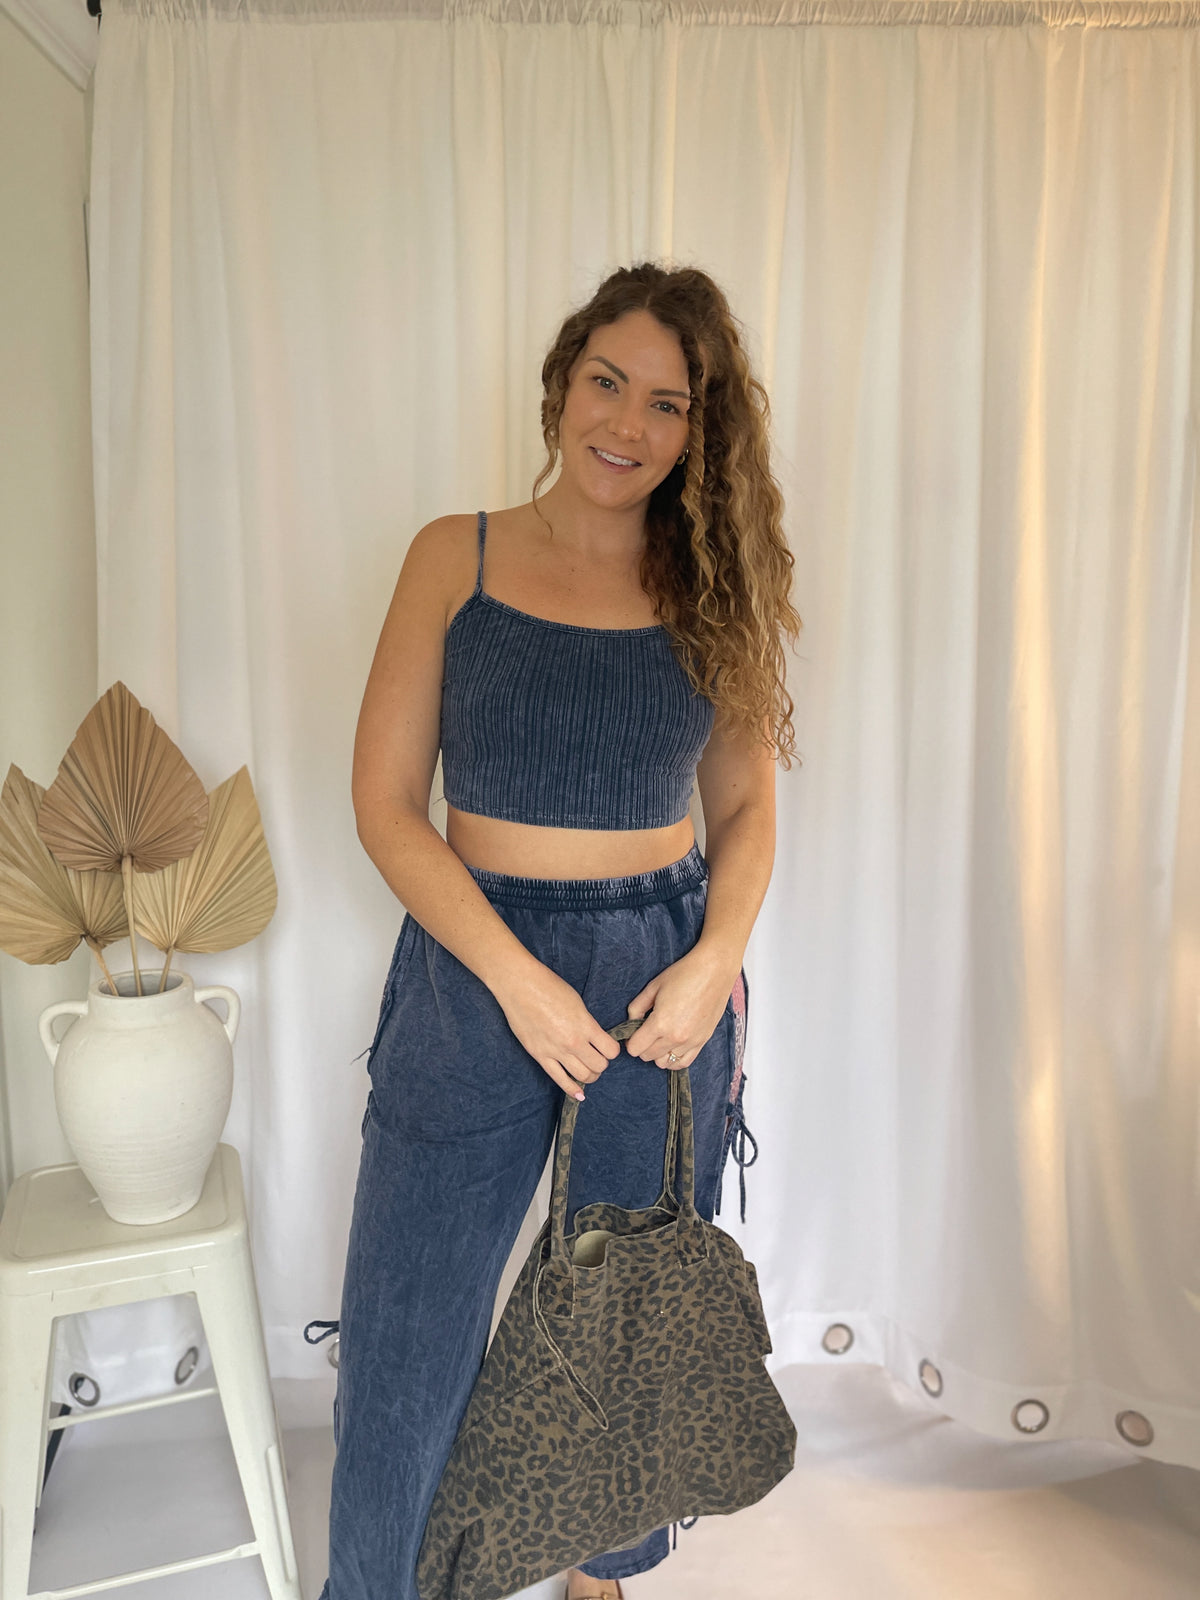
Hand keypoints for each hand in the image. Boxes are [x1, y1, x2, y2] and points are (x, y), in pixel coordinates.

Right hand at [496, 961, 619, 1099]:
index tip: (608, 1047)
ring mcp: (555, 1051)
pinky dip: (572, 1089)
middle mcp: (573, 1042)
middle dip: (602, 1063)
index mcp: (585, 1025)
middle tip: (597, 1057)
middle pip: (599, 1066)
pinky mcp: (540, 1056)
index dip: (612, 1050)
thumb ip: (587, 1023)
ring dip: (590, 1075)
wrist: (520, 985)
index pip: (611, 1050)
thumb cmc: (548, 987)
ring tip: (588, 1069)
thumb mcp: (577, 1003)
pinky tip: (579, 1094)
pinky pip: (560, 1080)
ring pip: (583, 1076)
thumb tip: (594, 1038)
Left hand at [623, 944, 738, 1069]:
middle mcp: (675, 1037)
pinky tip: (671, 1048)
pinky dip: (674, 1059)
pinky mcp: (703, 1041)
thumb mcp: (653, 987)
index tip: (632, 1033)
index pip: (636, 1048)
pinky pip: (684, 1062)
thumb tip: (632, 1022)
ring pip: (665, 1062)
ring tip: (659, 1039)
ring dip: (658, 1054)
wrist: (714, 971)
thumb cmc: (684, 974)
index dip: (630, 1042)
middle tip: (645, 1032)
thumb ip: (636, 1007)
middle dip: (642, 1046)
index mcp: (660, 1023)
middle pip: (648, 1057)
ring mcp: (691, 1041)